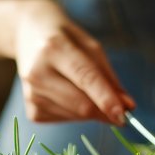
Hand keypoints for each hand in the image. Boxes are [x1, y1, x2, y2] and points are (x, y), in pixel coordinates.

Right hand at [12, 0, 134, 123]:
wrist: (27, 34)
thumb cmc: (66, 39)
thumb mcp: (91, 47)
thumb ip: (109, 78)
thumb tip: (128, 107)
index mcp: (54, 48)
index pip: (85, 77)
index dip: (106, 98)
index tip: (123, 115)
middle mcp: (38, 72)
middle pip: (81, 104)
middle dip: (105, 112)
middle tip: (122, 113)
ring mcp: (31, 93)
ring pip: (75, 116)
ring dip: (91, 112)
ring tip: (84, 90)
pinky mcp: (31, 110)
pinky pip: (64, 120)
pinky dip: (76, 114)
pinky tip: (69, 95)